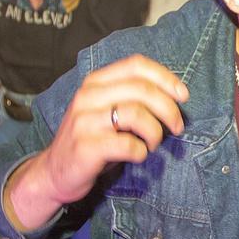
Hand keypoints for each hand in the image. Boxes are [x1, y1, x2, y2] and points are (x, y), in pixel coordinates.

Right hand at [30, 57, 192, 210]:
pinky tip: (137, 156)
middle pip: (141, 89)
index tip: (183, 95)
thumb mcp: (106, 111)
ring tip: (152, 143)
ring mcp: (84, 121)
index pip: (136, 65)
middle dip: (168, 109)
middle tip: (176, 127)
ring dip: (155, 132)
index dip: (165, 77)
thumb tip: (174, 95)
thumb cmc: (92, 141)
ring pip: (136, 114)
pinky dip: (141, 152)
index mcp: (95, 82)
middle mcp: (87, 96)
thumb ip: (131, 98)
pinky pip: (127, 144)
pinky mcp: (85, 146)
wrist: (55, 173)